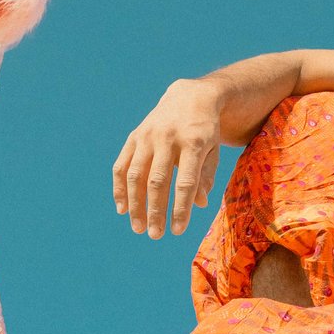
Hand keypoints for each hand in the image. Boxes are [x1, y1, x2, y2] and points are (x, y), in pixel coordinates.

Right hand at [113, 78, 225, 237]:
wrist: (190, 97)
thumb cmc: (205, 132)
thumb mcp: (213, 151)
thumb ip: (206, 176)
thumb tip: (198, 204)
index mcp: (193, 142)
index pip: (185, 182)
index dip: (181, 208)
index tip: (177, 231)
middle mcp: (167, 138)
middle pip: (158, 181)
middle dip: (155, 211)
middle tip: (155, 236)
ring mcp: (147, 136)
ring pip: (136, 175)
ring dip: (135, 204)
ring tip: (138, 227)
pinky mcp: (134, 137)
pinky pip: (122, 166)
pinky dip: (120, 188)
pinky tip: (122, 208)